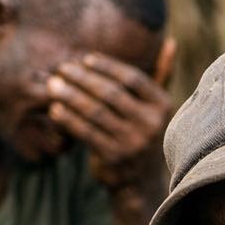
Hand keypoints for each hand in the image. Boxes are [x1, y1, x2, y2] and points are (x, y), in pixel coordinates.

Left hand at [47, 37, 176, 189]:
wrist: (139, 182)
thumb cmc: (143, 134)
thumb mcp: (156, 108)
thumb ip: (162, 75)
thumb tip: (171, 42)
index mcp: (162, 106)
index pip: (133, 78)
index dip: (108, 66)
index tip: (86, 59)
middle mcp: (151, 124)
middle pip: (111, 93)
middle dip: (83, 78)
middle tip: (62, 67)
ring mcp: (133, 142)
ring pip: (96, 112)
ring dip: (71, 96)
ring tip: (53, 85)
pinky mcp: (114, 158)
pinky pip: (86, 133)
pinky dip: (69, 120)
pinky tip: (55, 109)